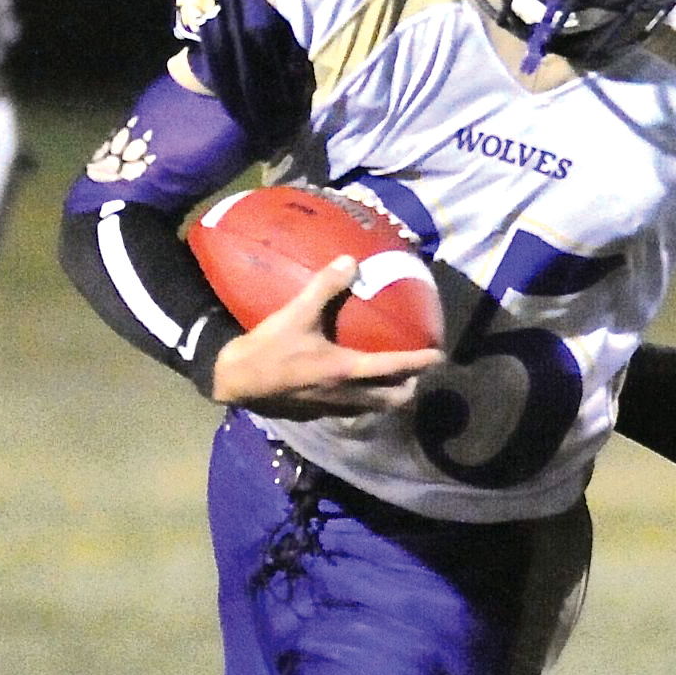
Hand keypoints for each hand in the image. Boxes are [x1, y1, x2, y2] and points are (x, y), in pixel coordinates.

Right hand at [207, 255, 443, 416]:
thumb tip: (350, 261)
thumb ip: (325, 287)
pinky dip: (366, 401)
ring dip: (389, 398)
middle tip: (418, 372)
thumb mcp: (296, 313)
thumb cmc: (268, 348)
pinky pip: (353, 410)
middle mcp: (346, 394)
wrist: (236, 381)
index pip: (394, 368)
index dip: (420, 362)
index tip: (439, 356)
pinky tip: (358, 387)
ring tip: (396, 381)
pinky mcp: (318, 413)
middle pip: (393, 400)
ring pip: (374, 409)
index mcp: (345, 370)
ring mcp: (332, 408)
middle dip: (410, 388)